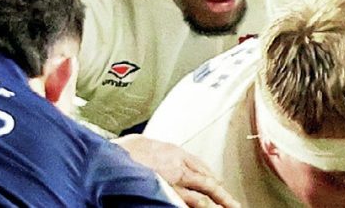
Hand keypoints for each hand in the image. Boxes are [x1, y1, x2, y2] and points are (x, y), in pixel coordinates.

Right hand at [114, 134, 240, 207]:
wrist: (108, 159)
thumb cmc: (121, 152)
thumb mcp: (143, 143)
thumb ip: (158, 152)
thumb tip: (162, 157)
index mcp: (174, 152)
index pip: (201, 167)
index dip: (212, 179)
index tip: (219, 186)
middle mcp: (177, 167)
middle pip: (208, 182)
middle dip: (223, 195)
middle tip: (235, 205)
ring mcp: (172, 183)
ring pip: (201, 196)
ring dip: (215, 205)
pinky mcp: (163, 194)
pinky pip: (183, 203)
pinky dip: (194, 207)